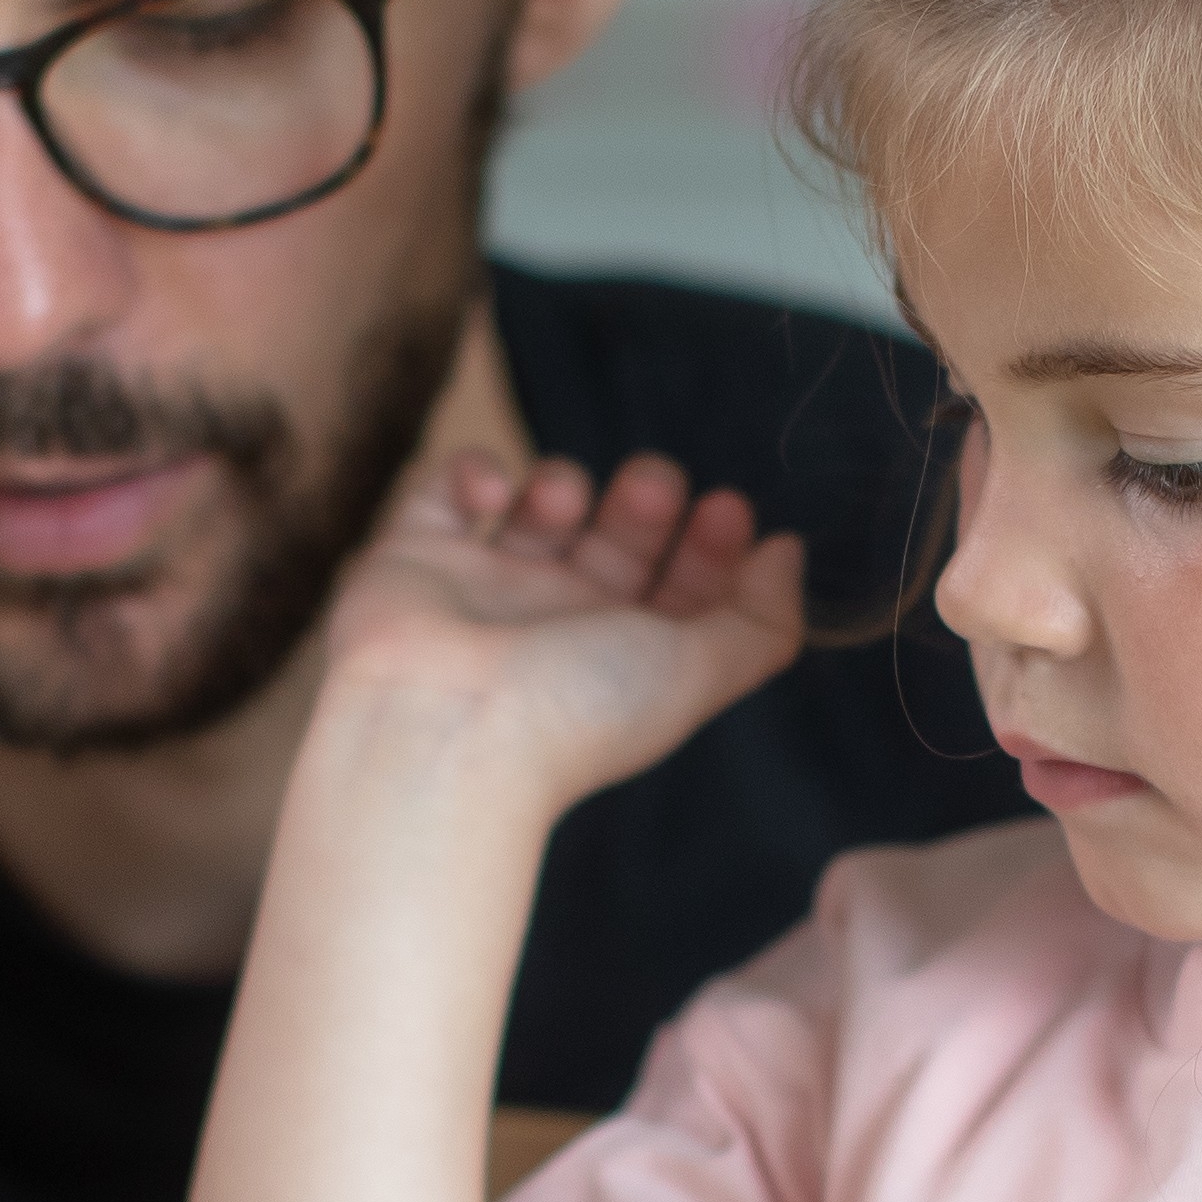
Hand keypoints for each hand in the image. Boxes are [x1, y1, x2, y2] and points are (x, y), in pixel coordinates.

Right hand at [320, 451, 806, 817]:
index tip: (727, 508)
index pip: (682, 584)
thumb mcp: (699, 672)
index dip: (712, 544)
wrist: (442, 730)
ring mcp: (485, 586)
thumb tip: (787, 553)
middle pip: (618, 536)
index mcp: (624, 655)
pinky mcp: (414, 556)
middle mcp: (558, 621)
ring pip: (539, 507)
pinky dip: (470, 470)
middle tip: (652, 489)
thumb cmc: (573, 711)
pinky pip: (445, 490)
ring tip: (558, 499)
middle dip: (645, 500)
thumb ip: (760, 620)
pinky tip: (490, 492)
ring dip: (562, 482)